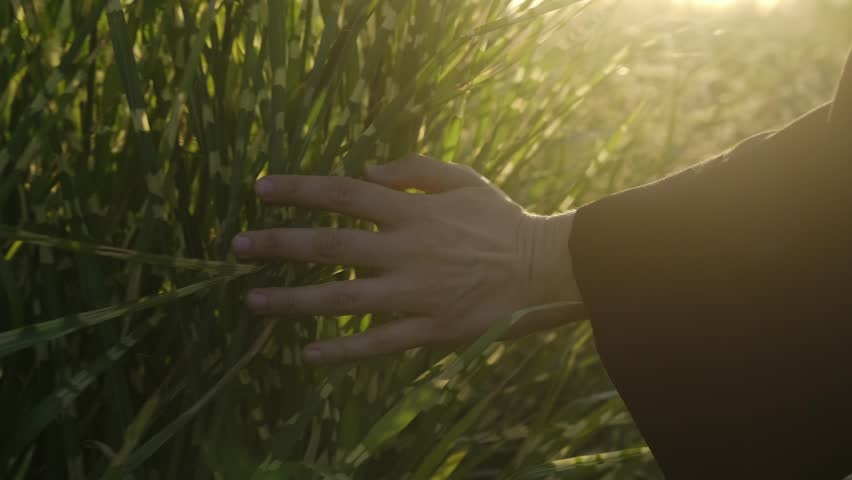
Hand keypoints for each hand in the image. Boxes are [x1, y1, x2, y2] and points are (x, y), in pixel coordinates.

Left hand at [231, 155, 583, 364]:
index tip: (260, 189)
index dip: (299, 190)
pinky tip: (305, 355)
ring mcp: (416, 293)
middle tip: (237, 246)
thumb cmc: (501, 220)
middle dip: (278, 245)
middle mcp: (407, 250)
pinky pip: (378, 343)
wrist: (544, 268)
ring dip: (294, 300)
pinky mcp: (430, 329)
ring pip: (343, 299)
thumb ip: (415, 168)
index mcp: (413, 212)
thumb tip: (366, 168)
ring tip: (253, 301)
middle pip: (330, 246)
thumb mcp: (464, 179)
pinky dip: (341, 351)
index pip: (343, 194)